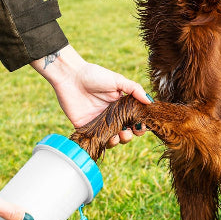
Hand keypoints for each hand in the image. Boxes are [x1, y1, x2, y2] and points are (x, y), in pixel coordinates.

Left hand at [31, 45, 151, 146]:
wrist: (70, 76)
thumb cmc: (94, 75)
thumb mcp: (117, 80)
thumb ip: (135, 89)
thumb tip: (150, 102)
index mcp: (121, 105)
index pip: (135, 119)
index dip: (140, 125)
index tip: (142, 125)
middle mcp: (112, 116)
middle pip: (125, 131)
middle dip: (130, 135)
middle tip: (128, 131)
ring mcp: (99, 124)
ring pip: (112, 139)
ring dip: (118, 141)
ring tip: (117, 136)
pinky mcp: (85, 129)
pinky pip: (95, 141)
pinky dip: (102, 144)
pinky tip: (106, 140)